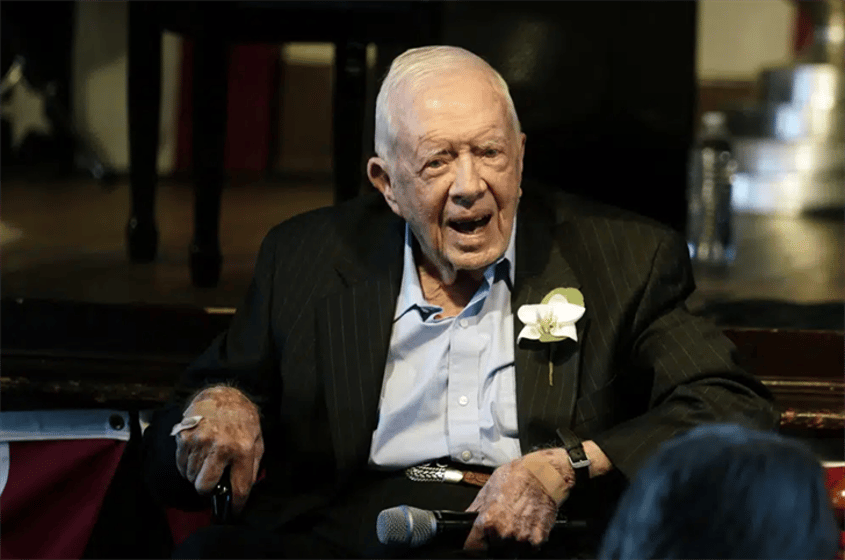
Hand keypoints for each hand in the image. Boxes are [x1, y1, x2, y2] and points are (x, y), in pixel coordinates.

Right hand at [175, 386, 263, 514]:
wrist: (223, 394)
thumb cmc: (242, 419)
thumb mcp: (257, 440)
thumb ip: (252, 466)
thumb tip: (242, 491)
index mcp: (243, 449)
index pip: (238, 487)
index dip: (235, 505)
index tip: (232, 512)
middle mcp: (220, 446)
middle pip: (205, 486)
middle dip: (208, 490)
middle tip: (212, 483)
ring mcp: (200, 441)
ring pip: (191, 477)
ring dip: (197, 476)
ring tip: (206, 462)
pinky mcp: (184, 437)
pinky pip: (181, 465)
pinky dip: (186, 466)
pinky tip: (196, 456)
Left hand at [464, 448, 574, 549]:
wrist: (543, 475)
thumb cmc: (515, 477)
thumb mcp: (488, 489)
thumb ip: (474, 510)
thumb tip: (464, 520)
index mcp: (488, 521)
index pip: (473, 549)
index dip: (474, 545)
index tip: (477, 543)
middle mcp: (504, 533)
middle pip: (493, 552)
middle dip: (494, 543)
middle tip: (501, 527)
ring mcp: (521, 538)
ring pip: (511, 554)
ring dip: (511, 546)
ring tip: (515, 525)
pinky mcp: (537, 540)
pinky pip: (528, 550)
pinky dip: (527, 543)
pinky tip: (526, 526)